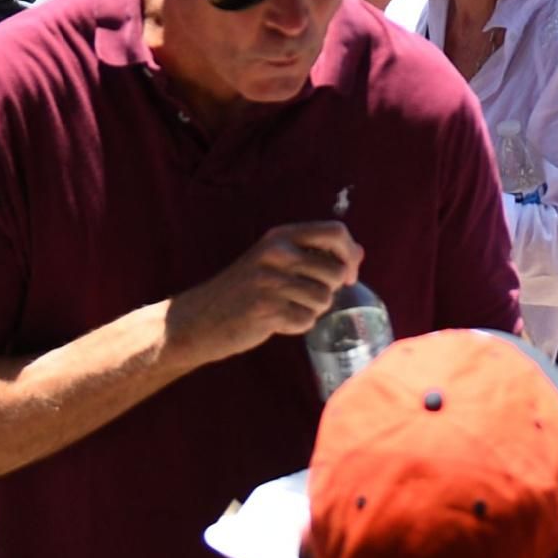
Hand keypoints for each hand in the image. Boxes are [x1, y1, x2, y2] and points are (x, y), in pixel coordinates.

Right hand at [168, 220, 362, 362]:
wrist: (198, 318)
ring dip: (310, 310)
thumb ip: (314, 253)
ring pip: (323, 299)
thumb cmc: (244, 289)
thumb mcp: (275, 259)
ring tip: (284, 307)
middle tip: (302, 296)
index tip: (347, 274)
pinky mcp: (267, 309)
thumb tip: (359, 253)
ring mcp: (271, 281)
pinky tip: (275, 321)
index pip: (336, 231)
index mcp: (280, 236)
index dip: (350, 254)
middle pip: (336, 272)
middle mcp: (277, 252)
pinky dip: (296, 326)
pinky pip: (306, 321)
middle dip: (328, 290)